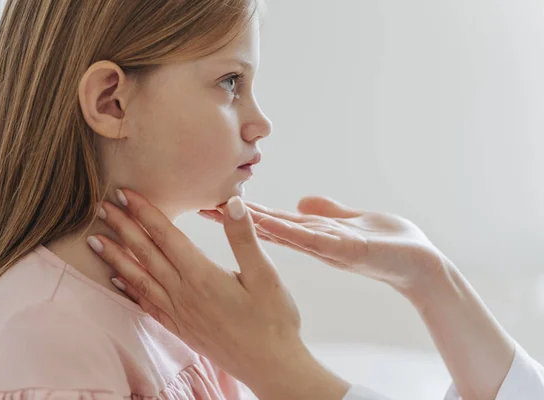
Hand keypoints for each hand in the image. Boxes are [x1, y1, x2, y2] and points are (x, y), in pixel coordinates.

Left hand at [88, 190, 350, 399]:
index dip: (145, 213)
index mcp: (203, 276)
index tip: (125, 194)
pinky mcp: (180, 328)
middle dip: (122, 228)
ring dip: (116, 257)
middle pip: (146, 254)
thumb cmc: (273, 320)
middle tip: (101, 206)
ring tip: (95, 240)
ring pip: (140, 279)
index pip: (167, 236)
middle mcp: (184, 293)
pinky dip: (129, 289)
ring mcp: (179, 313)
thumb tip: (233, 203)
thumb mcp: (266, 276)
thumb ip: (245, 239)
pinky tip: (116, 280)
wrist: (270, 366)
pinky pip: (146, 305)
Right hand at [199, 195, 446, 298]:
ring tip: (225, 213)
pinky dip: (291, 230)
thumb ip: (326, 211)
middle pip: (269, 227)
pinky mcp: (348, 249)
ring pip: (284, 233)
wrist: (421, 264)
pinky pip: (314, 239)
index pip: (272, 221)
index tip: (215, 202)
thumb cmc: (388, 243)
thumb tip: (302, 201)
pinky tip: (269, 223)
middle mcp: (315, 243)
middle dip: (238, 218)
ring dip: (254, 224)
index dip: (244, 213)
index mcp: (315, 234)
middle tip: (202, 207)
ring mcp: (329, 248)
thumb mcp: (350, 220)